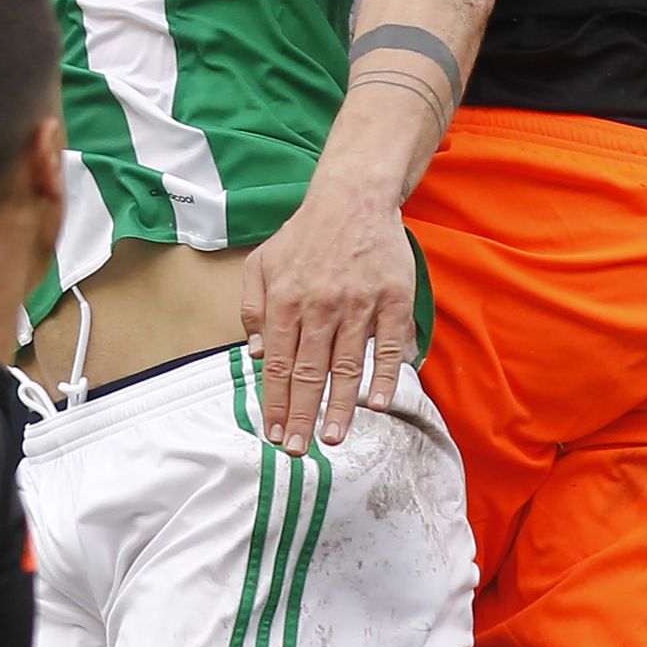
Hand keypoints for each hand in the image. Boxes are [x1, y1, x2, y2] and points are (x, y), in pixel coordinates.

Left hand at [241, 194, 416, 454]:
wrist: (353, 196)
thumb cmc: (305, 234)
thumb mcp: (262, 262)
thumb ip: (252, 307)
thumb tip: (258, 354)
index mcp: (286, 298)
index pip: (279, 363)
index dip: (276, 403)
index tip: (275, 434)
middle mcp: (321, 303)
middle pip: (310, 371)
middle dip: (302, 415)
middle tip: (299, 450)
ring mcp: (360, 301)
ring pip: (348, 363)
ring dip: (340, 405)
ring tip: (332, 437)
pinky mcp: (394, 296)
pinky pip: (390, 343)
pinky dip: (385, 374)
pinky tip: (377, 402)